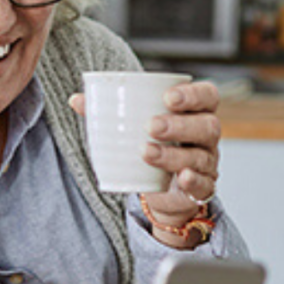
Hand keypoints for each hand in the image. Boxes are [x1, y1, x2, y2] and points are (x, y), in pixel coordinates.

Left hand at [69, 81, 220, 247]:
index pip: (206, 96)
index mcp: (194, 112)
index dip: (193, 94)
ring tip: (145, 152)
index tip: (168, 97)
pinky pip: (204, 185)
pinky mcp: (201, 188)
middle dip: (179, 125)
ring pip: (199, 156)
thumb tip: (76, 99)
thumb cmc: (150, 144)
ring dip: (172, 154)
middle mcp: (205, 136)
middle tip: (151, 126)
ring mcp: (206, 162)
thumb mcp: (132, 127)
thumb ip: (107, 111)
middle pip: (206, 125)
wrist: (159, 188)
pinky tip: (181, 177)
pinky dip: (193, 181)